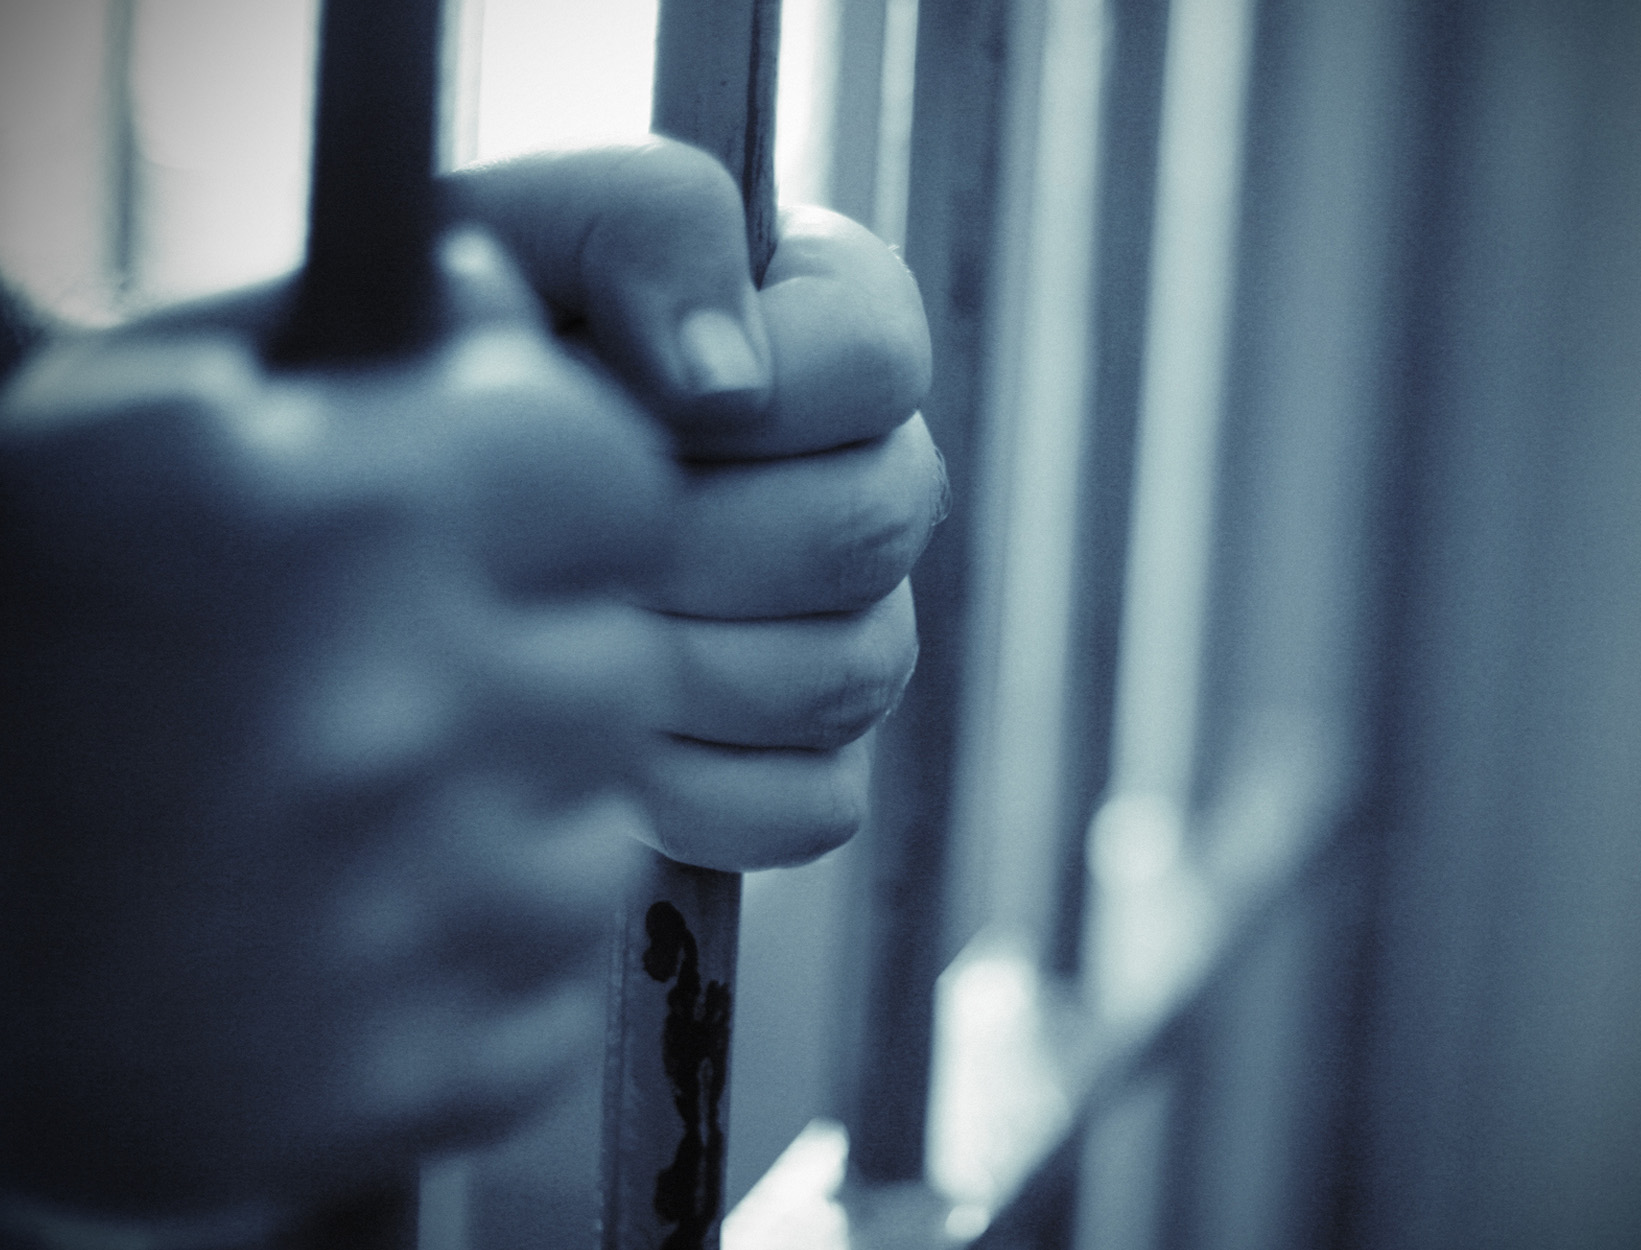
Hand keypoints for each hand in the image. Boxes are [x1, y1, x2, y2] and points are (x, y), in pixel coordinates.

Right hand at [0, 232, 676, 1217]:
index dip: (566, 492)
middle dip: (536, 655)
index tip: (512, 517)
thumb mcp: (127, 430)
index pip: (614, 475)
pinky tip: (344, 937)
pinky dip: (472, 967)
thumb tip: (506, 296)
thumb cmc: (14, 651)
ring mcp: (405, 925)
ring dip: (505, 819)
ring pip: (597, 834)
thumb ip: (344, 340)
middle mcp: (390, 718)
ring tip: (351, 819)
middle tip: (403, 678)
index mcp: (332, 523)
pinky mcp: (403, 1088)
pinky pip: (552, 991)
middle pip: (624, 658)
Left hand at [454, 144, 940, 869]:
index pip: (883, 355)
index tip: (632, 396)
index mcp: (809, 327)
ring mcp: (848, 634)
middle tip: (557, 538)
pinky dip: (689, 790)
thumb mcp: (500, 238)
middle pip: (872, 526)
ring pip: (846, 671)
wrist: (345, 534)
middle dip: (691, 539)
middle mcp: (854, 479)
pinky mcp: (810, 769)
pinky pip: (810, 804)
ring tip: (548, 634)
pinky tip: (592, 747)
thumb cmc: (419, 364)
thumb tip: (726, 381)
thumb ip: (635, 227)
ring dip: (673, 664)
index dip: (767, 388)